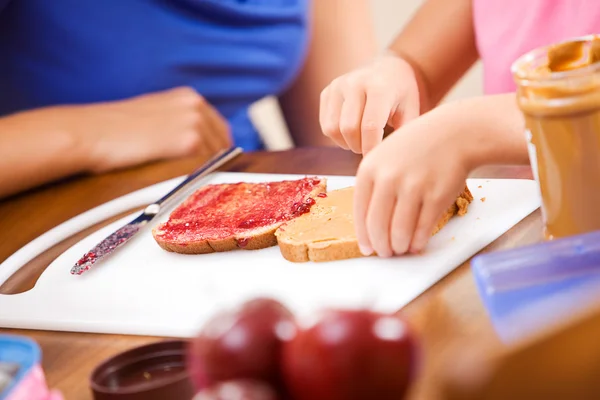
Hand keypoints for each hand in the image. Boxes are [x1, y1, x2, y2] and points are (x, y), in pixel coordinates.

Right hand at [69, 87, 231, 172]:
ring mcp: (195, 123)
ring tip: (190, 186)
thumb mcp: (152, 115)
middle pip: (223, 144)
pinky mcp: (189, 142)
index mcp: (188, 97)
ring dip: (208, 173)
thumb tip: (196, 148)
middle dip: (216, 163)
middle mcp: (196, 106)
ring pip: (217, 158)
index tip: (214, 167)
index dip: (218, 151)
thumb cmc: (112, 129)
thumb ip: (177, 124)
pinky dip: (201, 178)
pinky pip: (207, 166)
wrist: (89, 133)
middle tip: (204, 182)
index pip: (219, 129)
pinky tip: (186, 186)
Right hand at [319, 53, 419, 154]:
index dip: (371, 149)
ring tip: (360, 141)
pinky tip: (351, 133)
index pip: (370, 127)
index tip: (376, 160)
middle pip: (348, 129)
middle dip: (358, 147)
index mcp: (380, 87)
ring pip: (333, 129)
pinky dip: (337, 136)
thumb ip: (402, 134)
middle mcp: (355, 83)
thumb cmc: (403, 94)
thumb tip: (389, 160)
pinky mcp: (327, 92)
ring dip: (346, 143)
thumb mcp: (411, 111)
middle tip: (370, 149)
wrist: (389, 67)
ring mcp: (338, 86)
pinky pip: (325, 125)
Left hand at [353, 106, 470, 256]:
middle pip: (377, 225)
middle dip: (381, 246)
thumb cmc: (417, 147)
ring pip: (399, 231)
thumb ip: (374, 185)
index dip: (363, 236)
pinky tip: (417, 244)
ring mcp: (413, 187)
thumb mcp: (384, 157)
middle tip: (385, 253)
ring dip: (399, 246)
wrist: (453, 133)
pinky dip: (418, 241)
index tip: (367, 248)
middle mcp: (388, 178)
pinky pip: (423, 228)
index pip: (360, 212)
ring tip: (400, 249)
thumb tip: (369, 225)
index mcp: (369, 169)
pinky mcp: (436, 196)